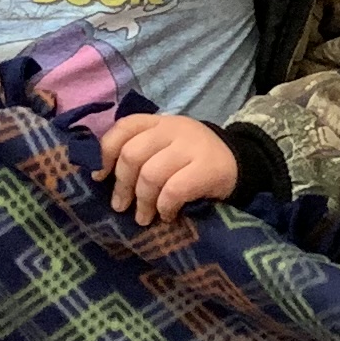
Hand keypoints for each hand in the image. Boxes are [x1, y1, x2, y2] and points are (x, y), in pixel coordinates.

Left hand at [102, 114, 239, 226]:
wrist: (240, 164)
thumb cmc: (192, 160)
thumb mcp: (166, 147)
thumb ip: (140, 152)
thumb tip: (102, 177)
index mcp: (159, 122)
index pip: (124, 127)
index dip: (105, 152)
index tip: (100, 177)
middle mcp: (174, 129)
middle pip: (132, 154)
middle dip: (122, 185)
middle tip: (121, 206)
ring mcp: (192, 147)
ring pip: (150, 174)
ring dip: (143, 202)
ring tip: (144, 217)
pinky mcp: (208, 168)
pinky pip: (174, 190)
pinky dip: (165, 207)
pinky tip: (167, 215)